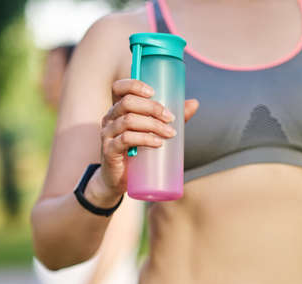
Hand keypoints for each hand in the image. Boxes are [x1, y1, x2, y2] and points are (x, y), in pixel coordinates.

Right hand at [87, 79, 198, 206]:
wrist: (118, 179)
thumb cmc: (136, 152)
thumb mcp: (151, 131)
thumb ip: (169, 117)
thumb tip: (194, 103)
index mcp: (118, 109)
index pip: (119, 88)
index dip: (134, 85)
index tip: (154, 92)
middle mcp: (109, 118)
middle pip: (127, 102)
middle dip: (152, 107)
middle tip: (171, 118)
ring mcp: (107, 134)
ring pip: (128, 120)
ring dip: (153, 124)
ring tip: (170, 133)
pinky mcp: (109, 150)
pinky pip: (126, 139)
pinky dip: (144, 139)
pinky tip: (158, 143)